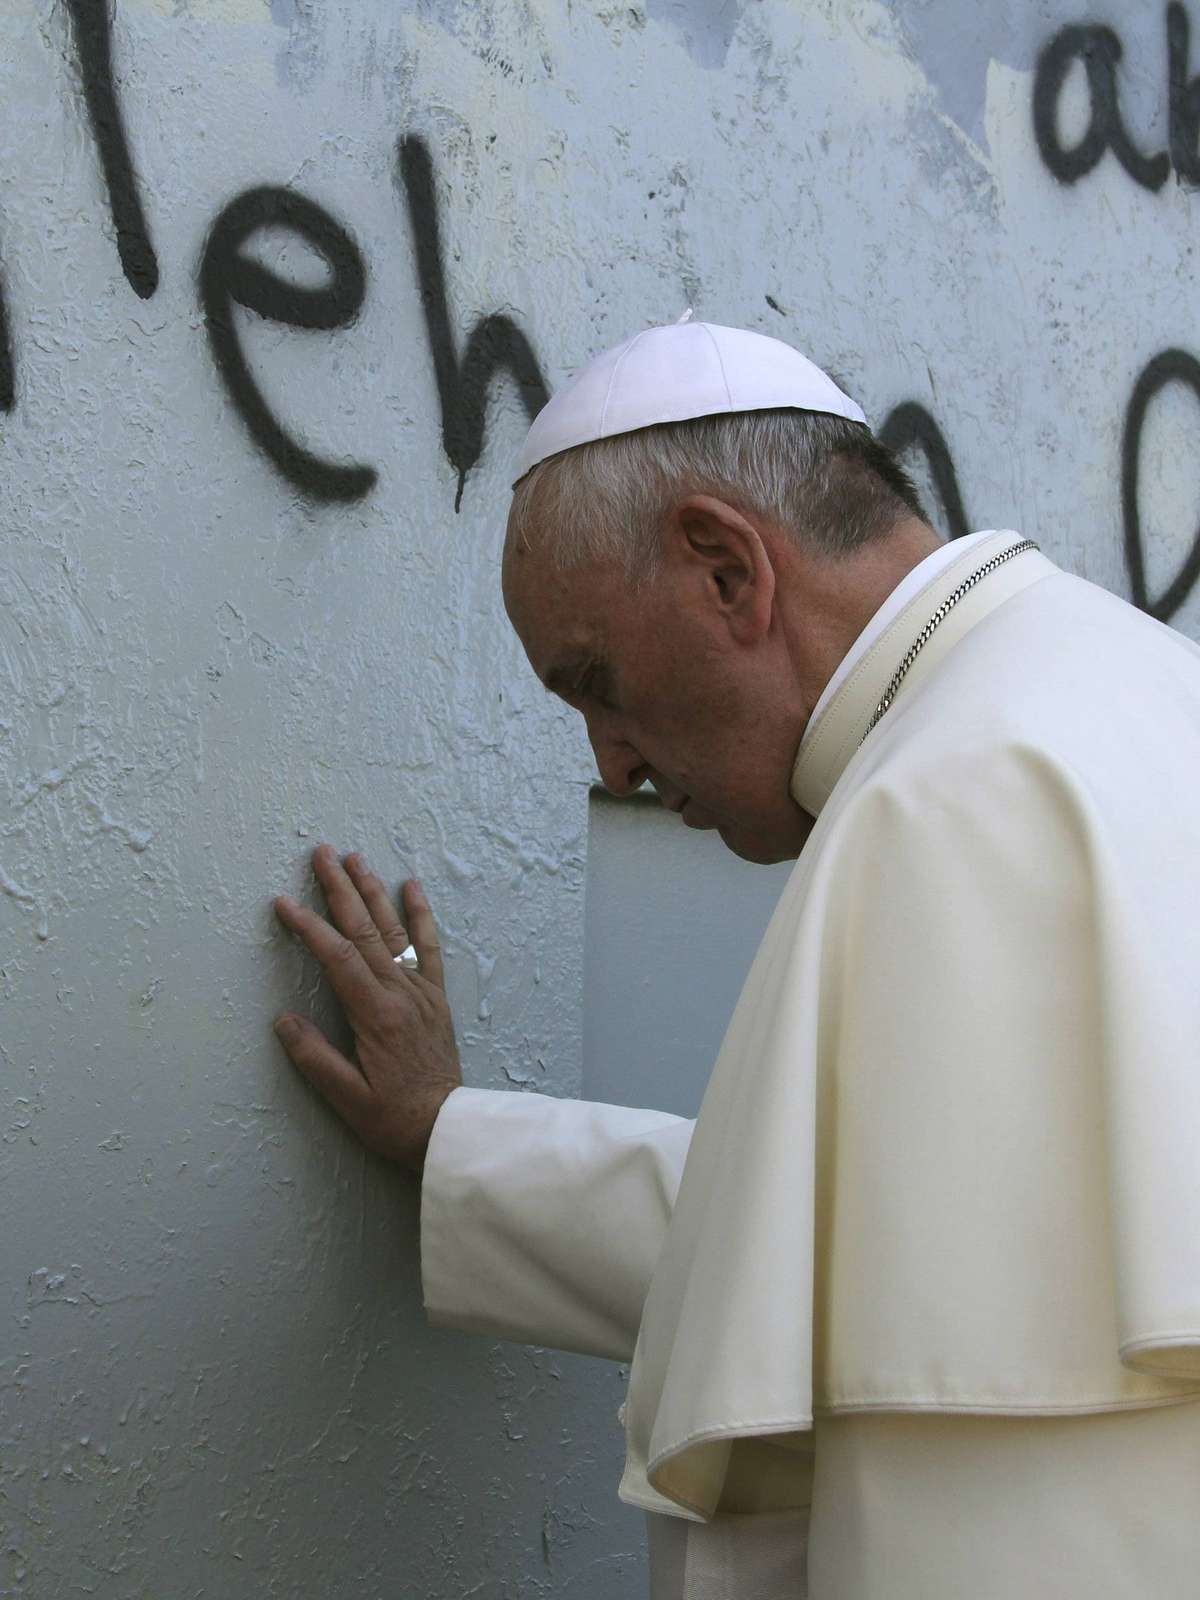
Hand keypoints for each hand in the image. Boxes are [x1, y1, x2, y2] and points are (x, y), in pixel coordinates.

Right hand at [271, 842, 461, 1174]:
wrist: (448, 1127)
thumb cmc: (394, 1119)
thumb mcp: (347, 1099)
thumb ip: (314, 1058)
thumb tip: (283, 1020)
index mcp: (376, 1015)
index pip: (337, 957)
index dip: (309, 926)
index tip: (283, 903)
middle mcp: (401, 994)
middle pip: (365, 929)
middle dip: (340, 888)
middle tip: (321, 853)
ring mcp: (421, 991)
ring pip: (394, 929)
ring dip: (373, 890)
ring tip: (355, 858)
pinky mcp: (435, 997)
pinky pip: (429, 946)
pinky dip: (421, 914)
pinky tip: (412, 886)